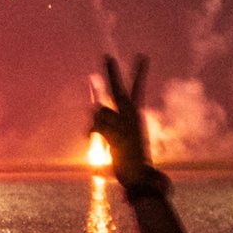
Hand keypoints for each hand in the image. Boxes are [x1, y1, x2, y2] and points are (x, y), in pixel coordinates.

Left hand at [89, 54, 158, 180]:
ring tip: (95, 136)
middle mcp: (131, 117)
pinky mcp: (116, 137)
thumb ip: (108, 124)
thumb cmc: (131, 159)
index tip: (143, 56)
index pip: (138, 90)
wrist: (140, 178)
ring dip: (94, 122)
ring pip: (100, 112)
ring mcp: (125, 126)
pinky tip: (89, 139)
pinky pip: (96, 127)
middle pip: (119, 90)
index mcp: (135, 116)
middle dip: (111, 73)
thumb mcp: (120, 138)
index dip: (139, 73)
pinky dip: (91, 131)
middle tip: (106, 55)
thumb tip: (94, 108)